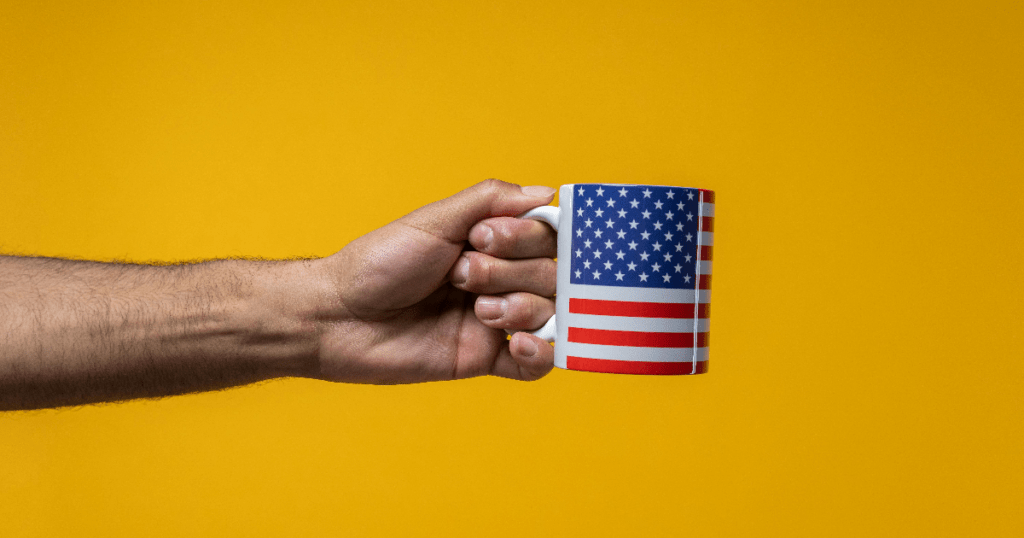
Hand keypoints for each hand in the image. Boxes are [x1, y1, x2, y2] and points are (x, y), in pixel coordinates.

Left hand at [312, 180, 558, 382]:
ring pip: (549, 314)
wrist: (338, 318)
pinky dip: (540, 354)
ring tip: (478, 311)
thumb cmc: (379, 263)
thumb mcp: (434, 220)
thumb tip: (547, 192)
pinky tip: (519, 344)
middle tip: (462, 275)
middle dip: (512, 272)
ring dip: (521, 308)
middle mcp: (499, 279)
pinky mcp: (484, 359)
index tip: (485, 237)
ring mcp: (494, 320)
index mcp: (491, 243)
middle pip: (551, 274)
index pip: (545, 236)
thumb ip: (490, 200)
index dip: (528, 237)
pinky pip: (536, 365)